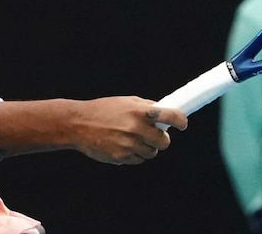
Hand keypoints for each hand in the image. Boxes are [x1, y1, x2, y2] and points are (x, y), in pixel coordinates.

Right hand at [72, 96, 186, 164]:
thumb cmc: (103, 110)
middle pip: (164, 142)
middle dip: (161, 140)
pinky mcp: (121, 157)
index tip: (182, 124)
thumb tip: (165, 112)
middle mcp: (136, 128)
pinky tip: (122, 145)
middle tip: (154, 136)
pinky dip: (134, 155)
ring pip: (151, 153)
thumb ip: (146, 107)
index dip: (181, 121)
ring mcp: (129, 145)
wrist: (78, 124)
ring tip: (133, 139)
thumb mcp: (126, 102)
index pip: (171, 116)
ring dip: (147, 148)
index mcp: (140, 111)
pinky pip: (137, 160)